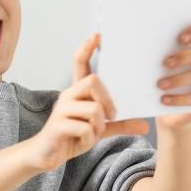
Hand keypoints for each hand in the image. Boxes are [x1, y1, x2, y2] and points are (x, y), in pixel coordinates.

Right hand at [25, 35, 147, 171]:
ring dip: (99, 126)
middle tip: (111, 116)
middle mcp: (67, 96)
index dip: (87, 49)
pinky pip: (86, 128)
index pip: (79, 64)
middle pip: (93, 81)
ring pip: (94, 109)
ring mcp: (61, 110)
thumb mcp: (99, 131)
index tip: (97, 35)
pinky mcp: (57, 125)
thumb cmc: (72, 138)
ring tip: (92, 135)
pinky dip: (90, 138)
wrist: (46, 155)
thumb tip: (145, 126)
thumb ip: (120, 125)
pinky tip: (82, 142)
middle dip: (108, 100)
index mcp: (76, 93)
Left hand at [156, 19, 190, 130]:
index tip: (180, 38)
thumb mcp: (152, 67)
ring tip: (160, 85)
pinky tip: (164, 99)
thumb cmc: (155, 81)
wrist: (166, 111)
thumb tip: (123, 43)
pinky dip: (180, 98)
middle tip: (165, 63)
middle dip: (186, 55)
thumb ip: (148, 53)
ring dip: (179, 78)